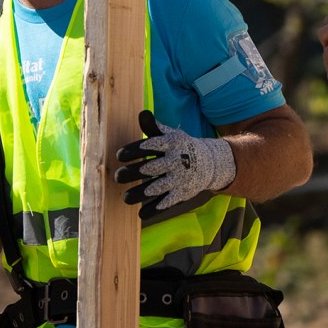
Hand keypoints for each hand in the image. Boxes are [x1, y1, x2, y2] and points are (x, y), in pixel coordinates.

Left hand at [115, 110, 236, 222]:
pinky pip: (167, 203)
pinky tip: (141, 214)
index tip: (119, 156)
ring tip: (125, 198)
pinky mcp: (182, 193)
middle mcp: (176, 161)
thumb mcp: (170, 135)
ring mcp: (179, 179)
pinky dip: (154, 209)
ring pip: (157, 188)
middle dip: (133, 173)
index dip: (135, 151)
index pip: (151, 146)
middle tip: (118, 177)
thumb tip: (142, 113)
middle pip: (151, 168)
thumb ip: (153, 127)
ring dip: (140, 193)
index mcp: (171, 144)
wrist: (209, 163)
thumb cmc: (181, 147)